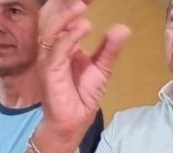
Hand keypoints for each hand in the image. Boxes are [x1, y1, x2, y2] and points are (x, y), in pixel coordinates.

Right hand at [36, 0, 129, 143]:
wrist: (74, 122)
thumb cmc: (83, 96)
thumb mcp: (102, 68)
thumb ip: (110, 48)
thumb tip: (122, 28)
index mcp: (64, 44)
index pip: (64, 17)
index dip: (73, 4)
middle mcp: (53, 48)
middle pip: (52, 17)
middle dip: (64, 4)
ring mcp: (49, 59)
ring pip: (51, 30)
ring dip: (66, 16)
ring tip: (83, 6)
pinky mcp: (49, 71)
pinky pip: (56, 50)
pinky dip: (69, 37)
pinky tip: (84, 27)